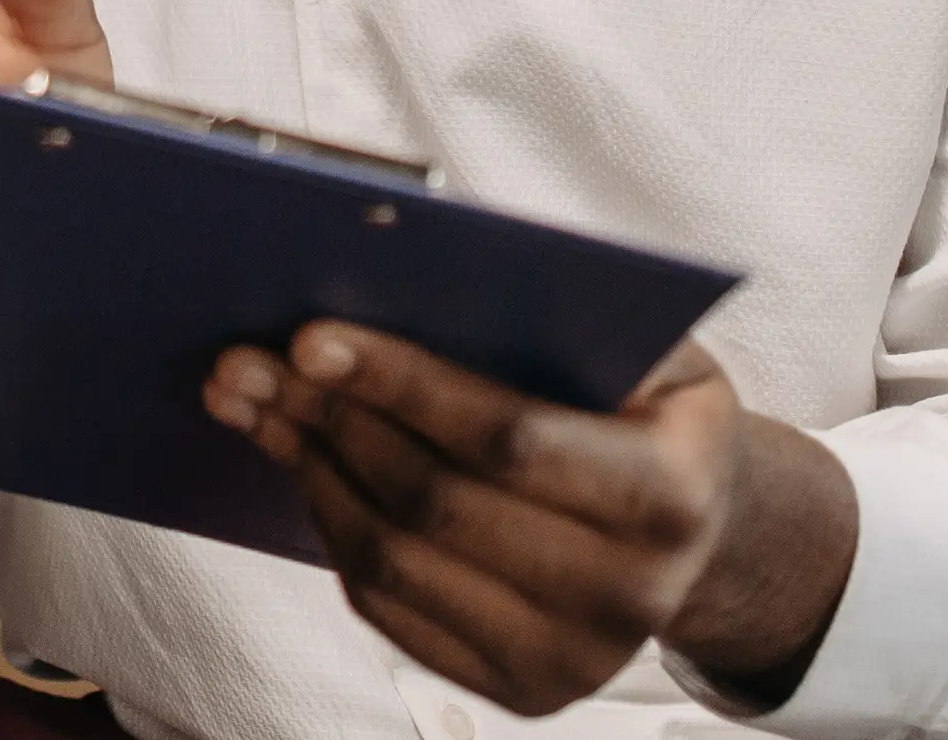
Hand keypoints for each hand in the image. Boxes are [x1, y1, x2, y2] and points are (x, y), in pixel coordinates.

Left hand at [206, 324, 857, 715]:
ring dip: (307, 468)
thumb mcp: (652, 347)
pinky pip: (387, 604)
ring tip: (253, 400)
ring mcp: (571, 658)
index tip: (310, 337)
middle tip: (246, 360)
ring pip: (393, 558)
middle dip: (328, 420)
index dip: (401, 385)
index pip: (506, 439)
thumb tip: (423, 257)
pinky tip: (301, 461)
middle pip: (433, 503)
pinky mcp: (519, 689)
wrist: (701, 531)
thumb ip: (568, 311)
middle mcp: (628, 596)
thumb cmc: (654, 409)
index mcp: (667, 498)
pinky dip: (330, 522)